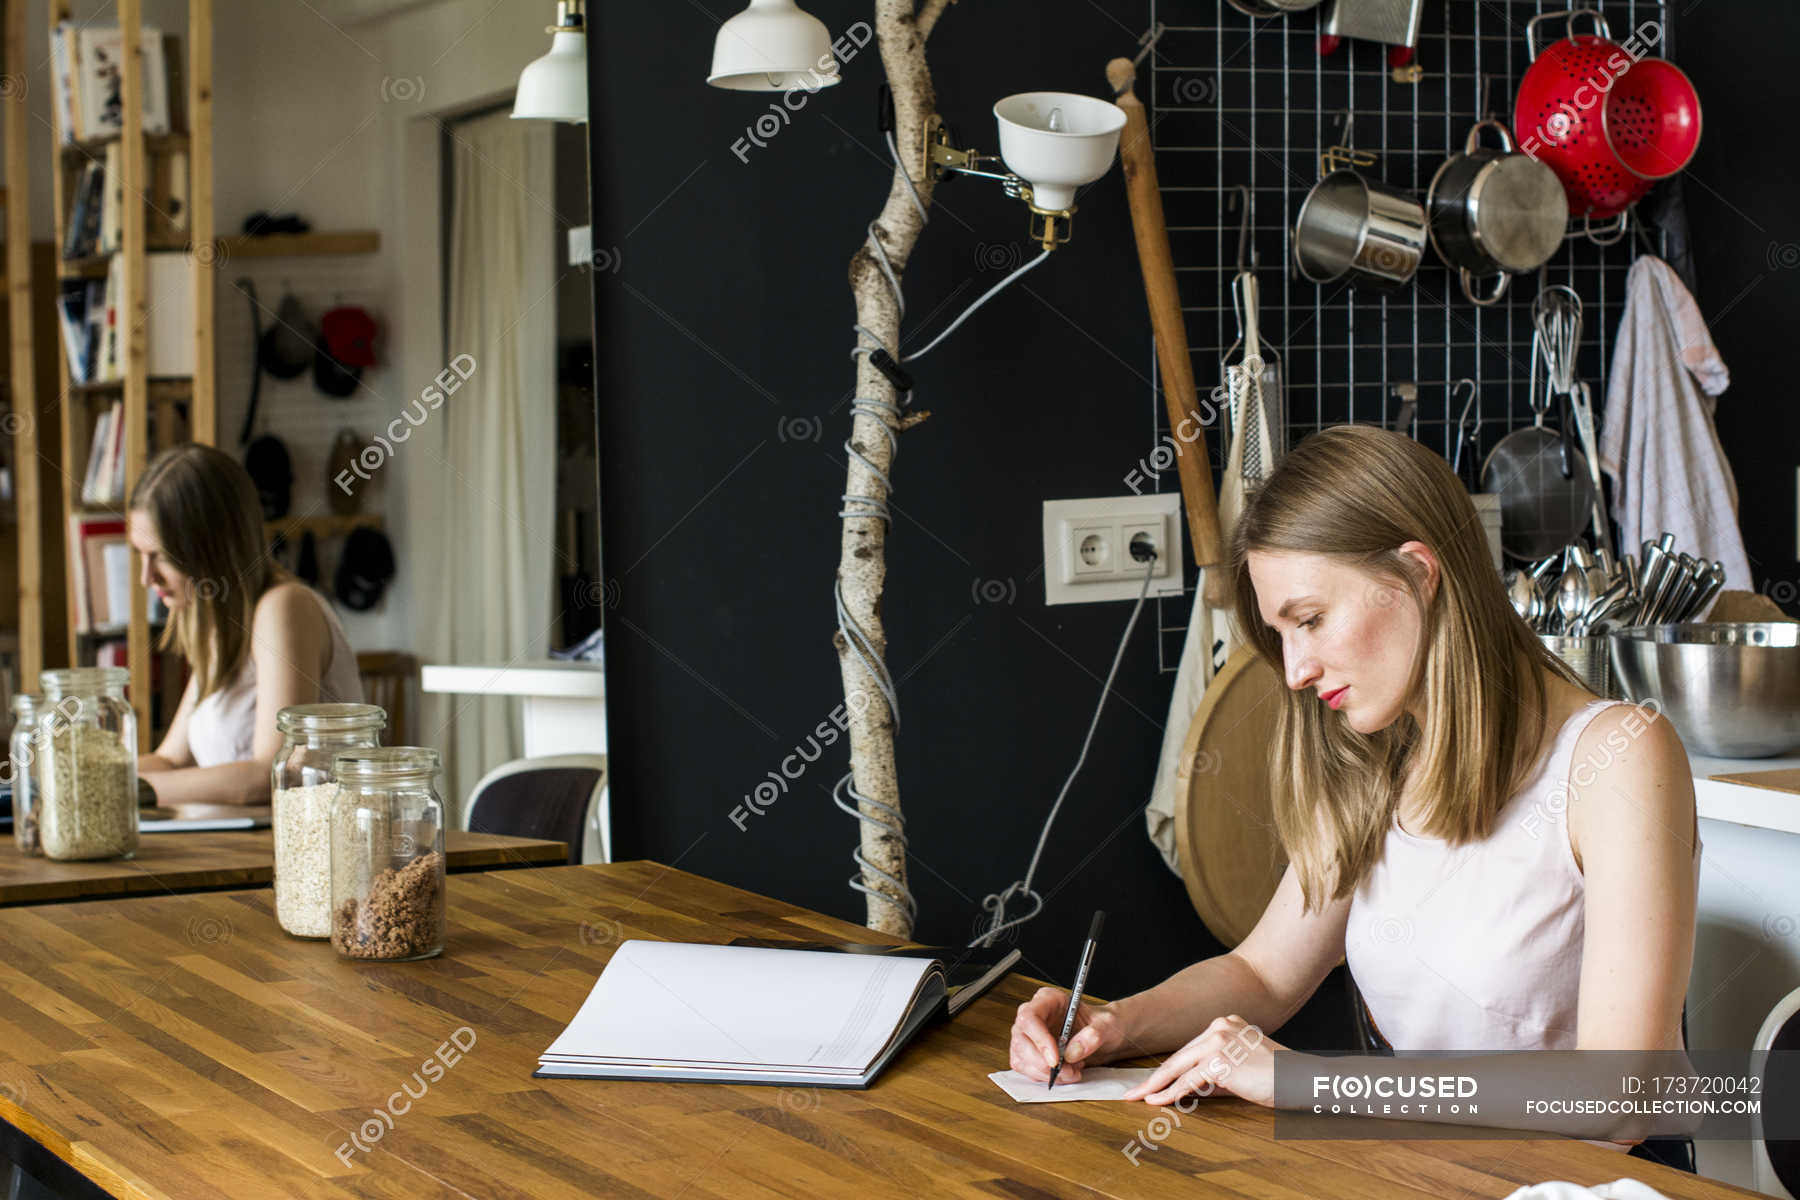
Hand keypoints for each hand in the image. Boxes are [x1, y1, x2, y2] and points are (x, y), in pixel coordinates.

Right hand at [1008, 986, 1125, 1083]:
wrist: (1104, 1036)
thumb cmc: (1102, 1024)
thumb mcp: (1106, 1025)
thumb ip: (1094, 1035)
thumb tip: (1073, 1051)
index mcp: (1048, 999)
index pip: (1030, 1017)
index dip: (1039, 1039)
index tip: (1055, 1060)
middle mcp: (1034, 1016)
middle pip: (1021, 1041)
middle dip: (1043, 1064)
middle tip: (1068, 1071)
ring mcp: (1028, 1035)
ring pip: (1022, 1059)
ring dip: (1046, 1073)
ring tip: (1072, 1071)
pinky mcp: (1029, 1053)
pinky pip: (1027, 1070)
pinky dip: (1046, 1078)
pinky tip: (1065, 1073)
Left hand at [1121, 1014, 1278, 1106]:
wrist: (1298, 1079)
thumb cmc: (1276, 1078)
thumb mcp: (1240, 1070)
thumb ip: (1215, 1074)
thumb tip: (1188, 1088)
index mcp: (1225, 1024)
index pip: (1189, 1050)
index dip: (1169, 1067)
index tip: (1151, 1080)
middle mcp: (1219, 1027)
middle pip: (1179, 1056)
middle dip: (1155, 1076)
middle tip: (1134, 1090)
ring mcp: (1218, 1041)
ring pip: (1179, 1067)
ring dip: (1157, 1086)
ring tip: (1140, 1097)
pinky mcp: (1219, 1059)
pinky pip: (1190, 1080)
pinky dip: (1173, 1093)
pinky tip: (1160, 1101)